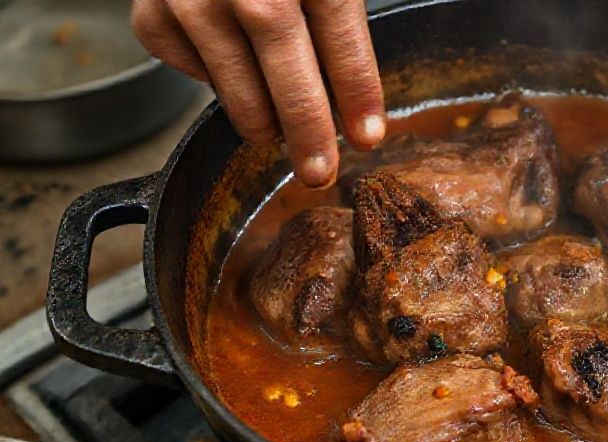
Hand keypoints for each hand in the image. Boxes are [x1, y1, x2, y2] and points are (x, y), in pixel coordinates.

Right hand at [131, 0, 385, 188]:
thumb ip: (336, 3)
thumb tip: (356, 83)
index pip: (341, 37)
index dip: (358, 92)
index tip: (369, 136)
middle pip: (287, 72)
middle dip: (309, 131)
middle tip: (320, 172)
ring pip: (235, 87)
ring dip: (262, 121)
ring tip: (280, 136)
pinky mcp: (152, 8)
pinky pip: (187, 68)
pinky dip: (210, 80)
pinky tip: (229, 69)